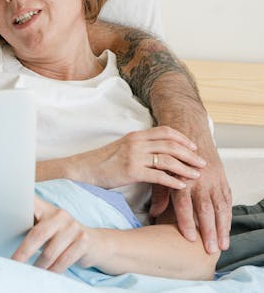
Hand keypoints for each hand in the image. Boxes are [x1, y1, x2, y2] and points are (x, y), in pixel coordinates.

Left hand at [11, 197, 91, 272]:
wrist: (94, 243)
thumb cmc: (60, 236)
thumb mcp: (46, 227)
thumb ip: (30, 226)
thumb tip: (4, 236)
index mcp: (45, 208)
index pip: (29, 203)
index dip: (17, 204)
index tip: (6, 211)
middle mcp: (60, 214)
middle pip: (37, 234)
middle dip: (23, 252)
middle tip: (14, 264)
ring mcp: (73, 227)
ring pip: (50, 253)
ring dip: (39, 266)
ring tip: (32, 272)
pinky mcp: (83, 241)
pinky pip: (64, 261)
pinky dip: (53, 270)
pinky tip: (48, 273)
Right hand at [70, 126, 205, 189]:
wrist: (83, 170)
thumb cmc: (102, 162)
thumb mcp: (122, 148)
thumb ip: (139, 147)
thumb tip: (158, 152)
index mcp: (135, 135)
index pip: (165, 131)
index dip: (182, 138)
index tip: (193, 147)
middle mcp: (136, 142)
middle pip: (171, 145)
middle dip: (190, 154)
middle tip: (202, 162)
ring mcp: (134, 156)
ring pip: (168, 160)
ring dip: (185, 168)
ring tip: (196, 175)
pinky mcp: (131, 171)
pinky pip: (158, 175)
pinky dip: (172, 181)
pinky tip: (181, 186)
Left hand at [150, 132, 231, 253]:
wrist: (189, 133)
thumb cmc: (170, 156)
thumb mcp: (161, 171)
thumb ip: (160, 193)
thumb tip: (153, 214)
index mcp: (181, 179)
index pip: (184, 205)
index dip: (187, 222)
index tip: (189, 239)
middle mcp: (199, 180)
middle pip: (205, 209)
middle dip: (208, 231)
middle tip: (210, 250)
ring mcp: (212, 180)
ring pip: (220, 207)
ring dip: (222, 227)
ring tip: (223, 245)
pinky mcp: (222, 179)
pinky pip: (227, 199)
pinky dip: (228, 215)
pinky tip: (227, 228)